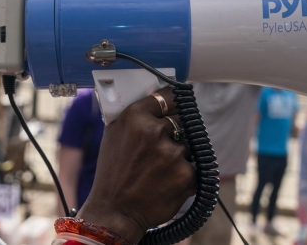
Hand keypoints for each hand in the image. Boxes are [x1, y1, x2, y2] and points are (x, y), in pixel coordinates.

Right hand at [78, 87, 195, 242]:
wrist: (116, 210)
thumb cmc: (112, 172)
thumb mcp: (113, 135)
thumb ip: (133, 117)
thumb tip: (153, 102)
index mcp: (135, 117)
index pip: (167, 96)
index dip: (173, 101)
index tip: (178, 103)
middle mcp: (155, 131)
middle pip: (180, 121)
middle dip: (174, 133)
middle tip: (161, 149)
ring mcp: (173, 153)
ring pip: (187, 146)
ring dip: (179, 156)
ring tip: (159, 171)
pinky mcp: (187, 174)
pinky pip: (194, 167)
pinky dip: (184, 174)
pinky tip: (166, 182)